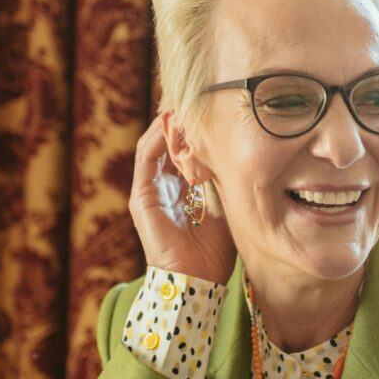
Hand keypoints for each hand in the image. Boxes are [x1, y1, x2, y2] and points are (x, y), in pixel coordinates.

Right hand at [127, 115, 236, 288]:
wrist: (196, 282)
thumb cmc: (214, 252)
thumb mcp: (225, 207)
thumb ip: (224, 181)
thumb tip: (238, 151)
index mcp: (180, 190)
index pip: (183, 149)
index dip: (194, 128)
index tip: (211, 106)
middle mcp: (162, 186)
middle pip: (167, 142)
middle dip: (181, 119)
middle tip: (198, 95)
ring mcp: (148, 190)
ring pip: (154, 144)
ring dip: (168, 123)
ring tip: (184, 102)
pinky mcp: (141, 197)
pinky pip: (146, 158)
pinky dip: (157, 138)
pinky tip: (171, 123)